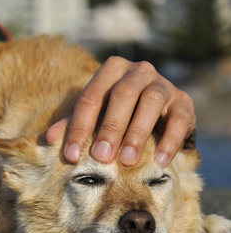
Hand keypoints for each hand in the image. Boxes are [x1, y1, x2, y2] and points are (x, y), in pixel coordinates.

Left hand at [46, 56, 195, 167]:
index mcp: (111, 70)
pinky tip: (159, 161)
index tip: (71, 155)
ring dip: (138, 132)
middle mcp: (138, 71)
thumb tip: (49, 139)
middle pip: (123, 95)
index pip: (91, 97)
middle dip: (110, 127)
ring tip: (128, 160)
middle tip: (101, 157)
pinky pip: (179, 119)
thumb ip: (73, 123)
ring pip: (151, 102)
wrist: (157, 109)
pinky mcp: (184, 101)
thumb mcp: (95, 115)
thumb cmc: (117, 112)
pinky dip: (169, 141)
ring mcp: (163, 84)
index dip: (80, 127)